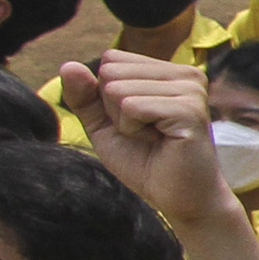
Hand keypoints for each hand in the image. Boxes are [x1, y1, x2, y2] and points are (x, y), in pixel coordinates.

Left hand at [63, 50, 242, 225]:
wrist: (180, 199)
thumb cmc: (146, 162)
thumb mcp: (105, 126)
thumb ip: (86, 96)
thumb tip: (68, 63)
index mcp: (170, 71)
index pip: (111, 59)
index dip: (108, 97)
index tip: (136, 121)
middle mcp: (185, 73)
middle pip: (111, 71)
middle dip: (114, 109)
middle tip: (145, 133)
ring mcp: (190, 89)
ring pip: (118, 89)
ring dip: (125, 123)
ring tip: (154, 138)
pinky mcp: (189, 109)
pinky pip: (132, 107)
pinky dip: (134, 130)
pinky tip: (160, 141)